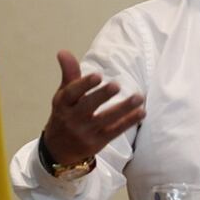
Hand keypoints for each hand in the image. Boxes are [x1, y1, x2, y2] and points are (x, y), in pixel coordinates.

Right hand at [42, 50, 145, 164]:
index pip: (72, 93)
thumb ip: (69, 73)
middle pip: (88, 106)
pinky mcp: (97, 142)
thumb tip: (63, 51)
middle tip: (116, 85)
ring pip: (105, 119)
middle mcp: (72, 118)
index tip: (97, 75)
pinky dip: (128, 122)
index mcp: (63, 103)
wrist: (58, 149)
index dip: (84, 84)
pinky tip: (141, 112)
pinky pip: (115, 131)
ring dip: (123, 109)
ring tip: (138, 97)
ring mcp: (85, 132)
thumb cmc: (65, 114)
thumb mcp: (63, 95)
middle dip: (102, 96)